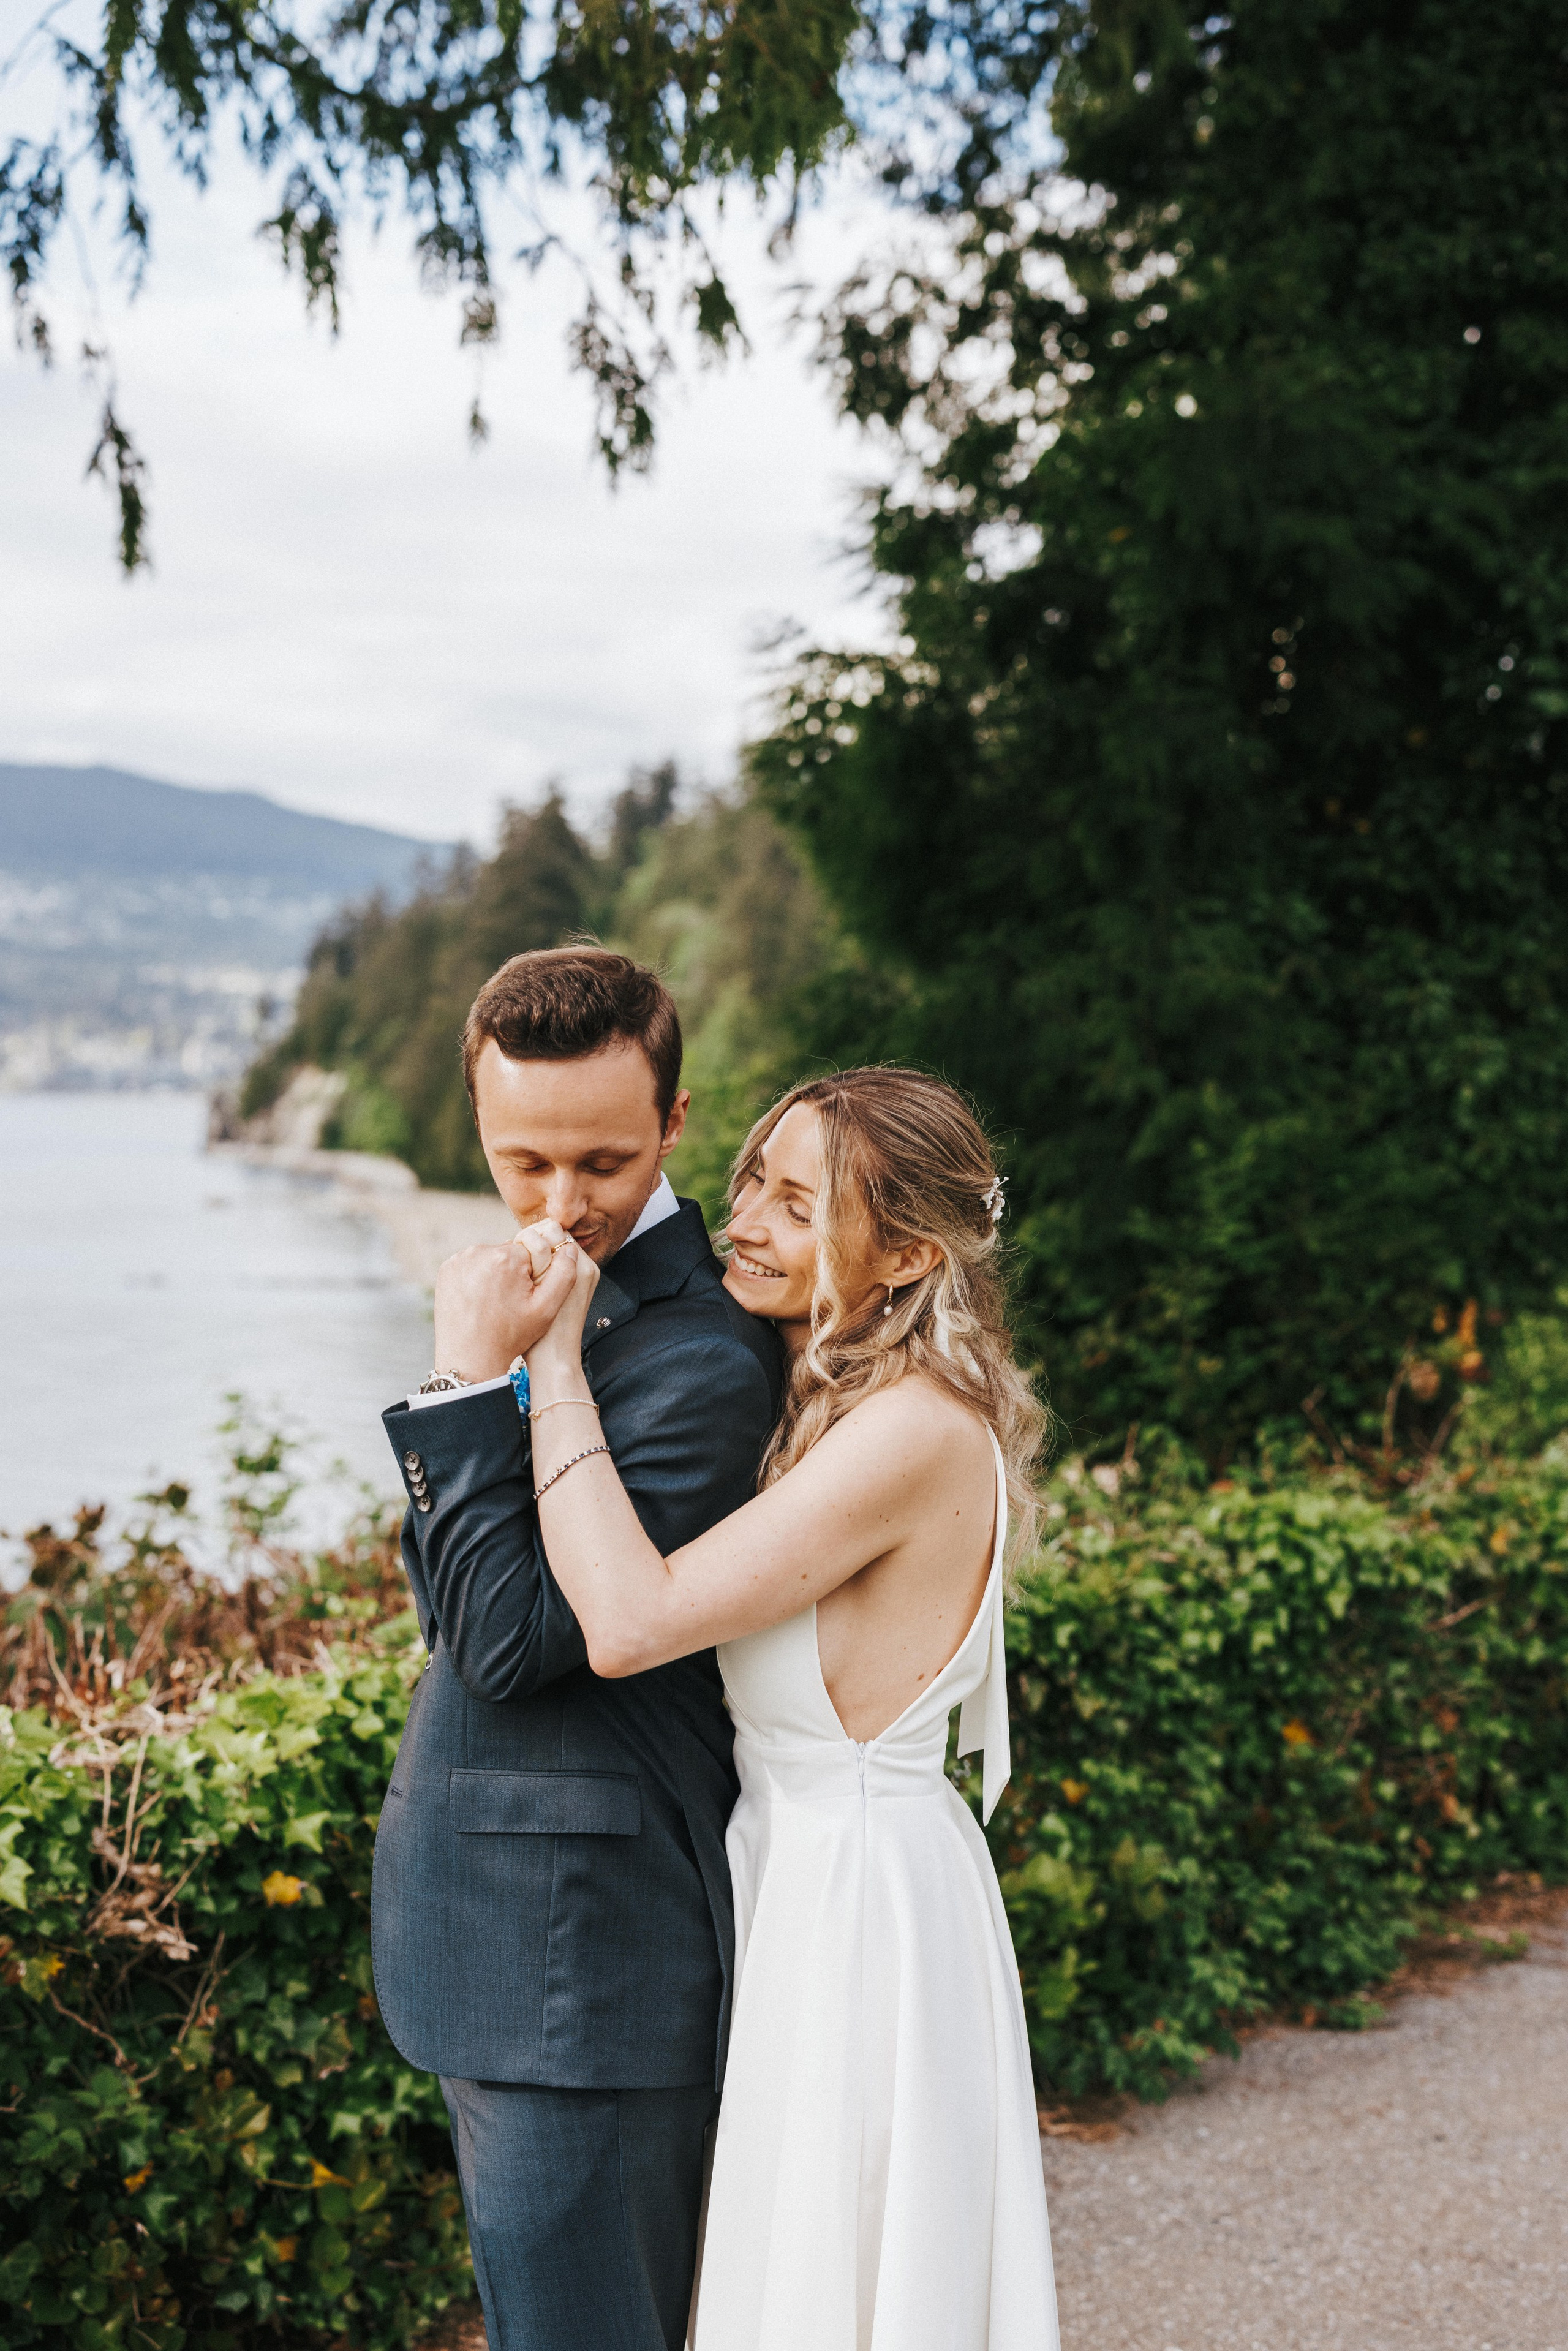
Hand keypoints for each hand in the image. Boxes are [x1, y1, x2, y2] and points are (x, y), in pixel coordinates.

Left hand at [432, 1219, 581, 1381]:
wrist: (470, 1358)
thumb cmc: (510, 1335)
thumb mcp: (547, 1308)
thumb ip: (565, 1274)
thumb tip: (568, 1247)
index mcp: (506, 1257)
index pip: (532, 1252)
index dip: (533, 1276)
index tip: (524, 1298)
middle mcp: (479, 1251)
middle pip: (510, 1253)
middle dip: (513, 1273)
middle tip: (509, 1303)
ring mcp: (459, 1259)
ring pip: (491, 1258)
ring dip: (495, 1274)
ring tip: (493, 1303)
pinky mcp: (447, 1269)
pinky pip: (471, 1265)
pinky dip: (477, 1278)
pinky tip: (478, 1300)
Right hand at [525, 1243, 601, 1394]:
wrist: (554, 1359)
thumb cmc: (545, 1327)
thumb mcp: (543, 1284)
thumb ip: (545, 1254)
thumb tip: (539, 1232)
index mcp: (583, 1266)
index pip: (557, 1231)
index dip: (536, 1237)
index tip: (522, 1249)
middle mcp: (588, 1269)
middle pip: (557, 1242)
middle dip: (538, 1247)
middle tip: (521, 1261)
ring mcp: (583, 1280)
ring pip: (554, 1255)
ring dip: (538, 1259)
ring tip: (523, 1273)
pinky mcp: (575, 1290)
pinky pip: (557, 1269)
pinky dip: (542, 1271)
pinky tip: (527, 1283)